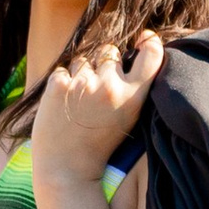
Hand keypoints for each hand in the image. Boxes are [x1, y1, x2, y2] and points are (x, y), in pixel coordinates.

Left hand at [33, 29, 163, 186]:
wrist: (67, 169)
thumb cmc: (99, 144)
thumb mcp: (128, 118)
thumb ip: (131, 88)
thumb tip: (133, 50)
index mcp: (133, 97)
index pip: (151, 54)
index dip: (148, 42)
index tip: (144, 39)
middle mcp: (110, 87)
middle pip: (109, 51)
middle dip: (104, 63)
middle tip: (96, 91)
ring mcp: (83, 84)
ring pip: (83, 60)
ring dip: (80, 74)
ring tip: (78, 102)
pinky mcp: (57, 85)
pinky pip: (62, 70)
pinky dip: (61, 83)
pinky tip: (63, 104)